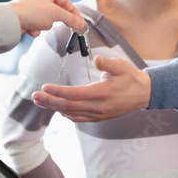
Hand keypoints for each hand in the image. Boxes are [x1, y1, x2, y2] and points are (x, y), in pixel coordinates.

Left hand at [9, 0, 83, 36]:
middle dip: (55, 20)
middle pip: (56, 11)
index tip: (79, 22)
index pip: (66, 1)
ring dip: (45, 25)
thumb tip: (80, 23)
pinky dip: (36, 27)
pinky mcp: (26, 15)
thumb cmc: (31, 11)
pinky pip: (38, 23)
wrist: (12, 20)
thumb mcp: (56, 14)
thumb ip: (71, 19)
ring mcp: (31, 5)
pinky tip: (31, 27)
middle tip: (64, 26)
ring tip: (39, 24)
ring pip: (47, 18)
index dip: (74, 13)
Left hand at [31, 55, 150, 121]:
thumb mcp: (121, 66)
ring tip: (40, 101)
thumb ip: (108, 63)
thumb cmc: (130, 77)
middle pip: (68, 106)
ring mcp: (98, 115)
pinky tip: (57, 109)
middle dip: (49, 101)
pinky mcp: (99, 118)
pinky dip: (66, 114)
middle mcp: (98, 107)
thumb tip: (97, 59)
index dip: (57, 92)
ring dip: (54, 108)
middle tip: (34, 96)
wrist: (143, 94)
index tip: (44, 87)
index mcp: (102, 93)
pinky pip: (78, 119)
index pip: (74, 94)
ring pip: (71, 114)